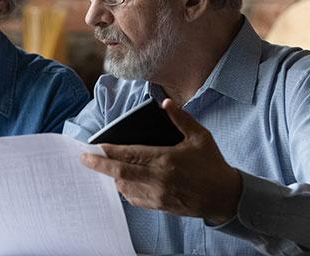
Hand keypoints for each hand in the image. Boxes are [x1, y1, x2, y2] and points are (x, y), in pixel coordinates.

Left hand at [80, 98, 241, 223]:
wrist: (225, 197)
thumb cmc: (212, 165)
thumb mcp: (200, 137)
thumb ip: (181, 119)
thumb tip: (166, 102)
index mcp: (165, 160)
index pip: (130, 155)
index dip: (110, 151)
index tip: (94, 147)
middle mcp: (158, 179)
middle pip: (119, 173)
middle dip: (99, 165)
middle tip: (83, 159)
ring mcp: (157, 195)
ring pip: (124, 187)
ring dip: (111, 177)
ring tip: (102, 168)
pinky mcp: (159, 206)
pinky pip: (134, 199)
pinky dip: (124, 190)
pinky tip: (121, 182)